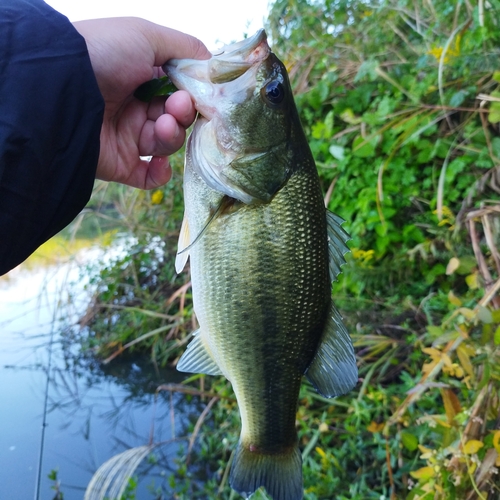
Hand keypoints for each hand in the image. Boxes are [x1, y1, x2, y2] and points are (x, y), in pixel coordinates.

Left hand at [73, 18, 210, 188]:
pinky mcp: (119, 163)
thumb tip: (213, 68)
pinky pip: (147, 177)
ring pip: (166, 146)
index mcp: (144, 79)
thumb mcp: (147, 35)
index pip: (181, 94)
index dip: (194, 97)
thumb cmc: (105, 53)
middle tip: (177, 107)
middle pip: (177, 121)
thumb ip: (185, 48)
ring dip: (171, 137)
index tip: (201, 95)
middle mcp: (136, 108)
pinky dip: (159, 175)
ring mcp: (128, 137)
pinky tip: (160, 164)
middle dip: (183, 115)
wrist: (61, 85)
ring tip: (161, 125)